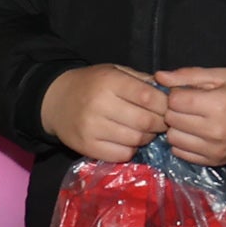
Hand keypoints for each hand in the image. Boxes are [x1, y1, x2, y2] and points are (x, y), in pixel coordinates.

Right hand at [44, 64, 167, 160]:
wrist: (55, 100)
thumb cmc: (91, 83)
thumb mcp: (115, 72)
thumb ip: (141, 80)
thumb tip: (170, 92)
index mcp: (109, 82)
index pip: (148, 97)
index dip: (165, 105)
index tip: (170, 107)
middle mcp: (99, 105)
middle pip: (145, 121)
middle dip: (160, 123)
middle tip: (162, 122)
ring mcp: (91, 128)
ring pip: (135, 140)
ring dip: (147, 137)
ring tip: (145, 130)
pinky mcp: (86, 147)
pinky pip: (121, 155)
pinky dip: (131, 149)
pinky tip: (129, 141)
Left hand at [153, 66, 225, 163]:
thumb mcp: (222, 75)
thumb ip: (188, 76)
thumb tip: (158, 77)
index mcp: (218, 105)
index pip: (175, 101)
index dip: (177, 93)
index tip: (188, 91)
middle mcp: (215, 131)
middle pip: (172, 120)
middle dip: (176, 110)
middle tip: (190, 104)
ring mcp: (215, 149)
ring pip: (173, 138)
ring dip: (177, 127)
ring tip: (192, 119)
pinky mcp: (215, 161)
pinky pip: (182, 154)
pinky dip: (183, 142)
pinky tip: (195, 133)